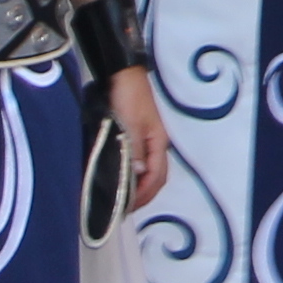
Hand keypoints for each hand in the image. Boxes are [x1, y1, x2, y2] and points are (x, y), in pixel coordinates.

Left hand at [102, 68, 171, 205]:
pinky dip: (136, 175)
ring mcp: (149, 140)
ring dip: (141, 187)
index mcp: (158, 142)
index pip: (156, 175)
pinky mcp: (140, 135)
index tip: (128, 207)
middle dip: (145, 195)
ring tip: (126, 199)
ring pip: (150, 170)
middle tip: (126, 209)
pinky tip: (126, 179)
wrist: (124, 73)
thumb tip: (136, 174)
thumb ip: (133, 150)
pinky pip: (142, 162)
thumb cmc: (128, 97)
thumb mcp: (129, 124)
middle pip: (157, 176)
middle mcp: (157, 144)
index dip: (144, 193)